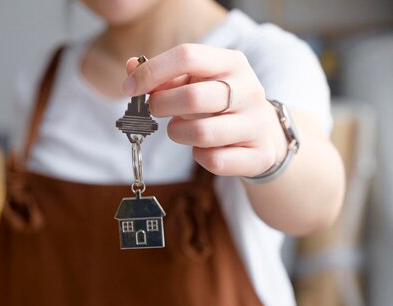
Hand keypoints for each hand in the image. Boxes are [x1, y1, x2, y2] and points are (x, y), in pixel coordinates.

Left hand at [122, 43, 286, 177]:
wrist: (264, 135)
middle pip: (192, 97)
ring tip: (179, 129)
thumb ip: (163, 75)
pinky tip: (203, 148)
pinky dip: (200, 157)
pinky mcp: (257, 155)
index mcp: (232, 63)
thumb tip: (130, 68)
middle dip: (161, 105)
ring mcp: (256, 124)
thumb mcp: (195, 82)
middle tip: (155, 110)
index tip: (130, 88)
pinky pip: (214, 160)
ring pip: (201, 133)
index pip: (187, 56)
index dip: (152, 72)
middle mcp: (249, 90)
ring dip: (178, 133)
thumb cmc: (217, 103)